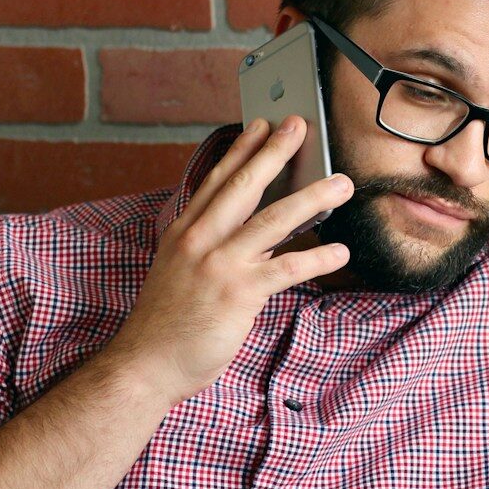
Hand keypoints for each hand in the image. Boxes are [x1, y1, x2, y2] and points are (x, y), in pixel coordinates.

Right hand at [107, 115, 353, 406]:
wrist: (147, 364)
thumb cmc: (169, 323)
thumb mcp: (184, 273)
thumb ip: (218, 250)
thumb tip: (261, 238)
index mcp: (185, 232)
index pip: (216, 181)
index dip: (241, 150)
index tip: (260, 124)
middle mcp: (199, 240)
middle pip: (243, 187)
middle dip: (274, 152)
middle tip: (300, 126)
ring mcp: (219, 265)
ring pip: (273, 221)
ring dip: (312, 198)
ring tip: (341, 183)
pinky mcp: (239, 293)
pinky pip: (287, 269)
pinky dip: (317, 258)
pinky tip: (341, 251)